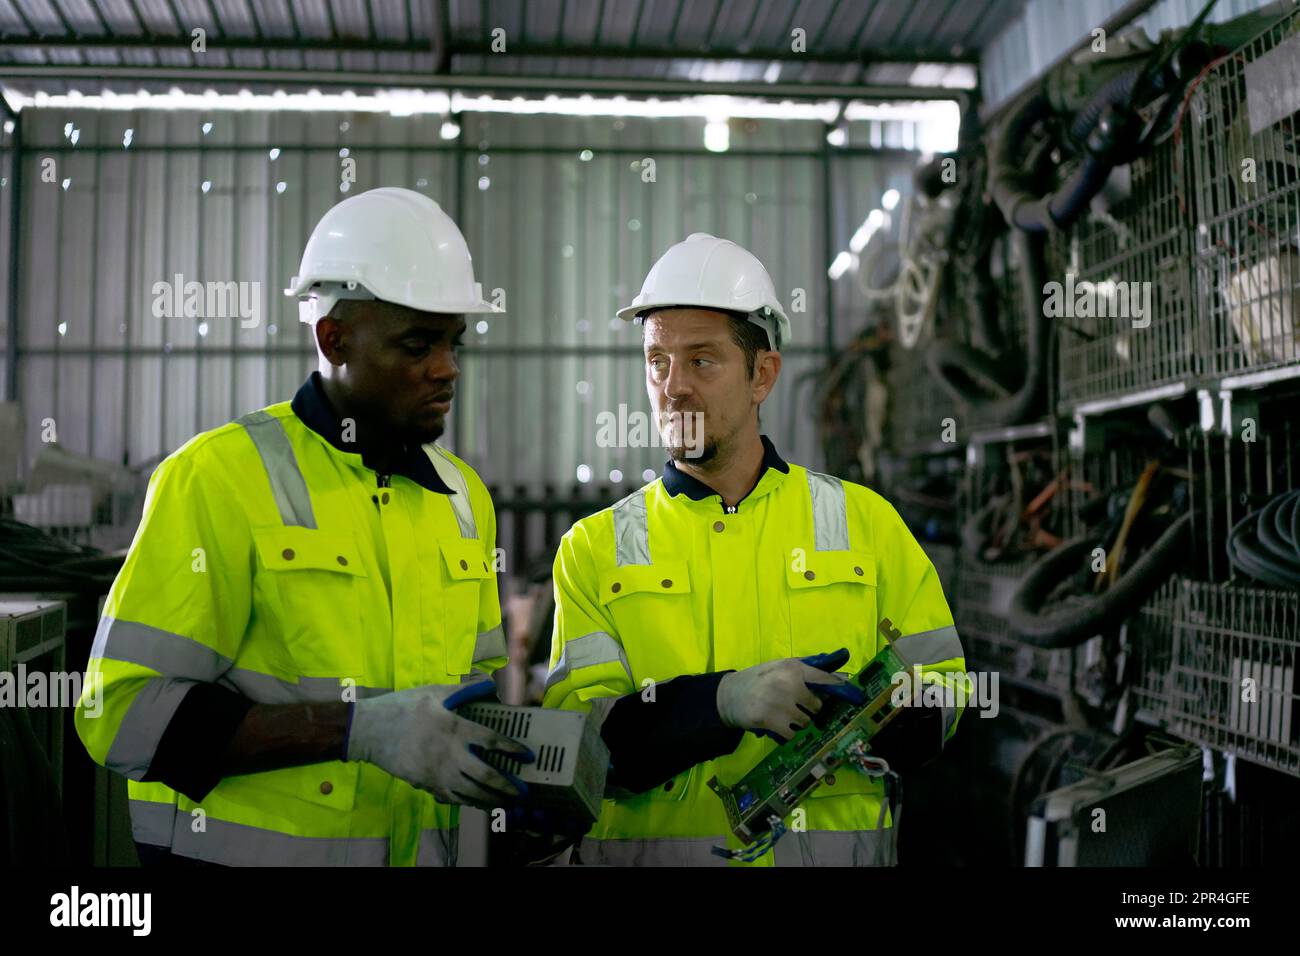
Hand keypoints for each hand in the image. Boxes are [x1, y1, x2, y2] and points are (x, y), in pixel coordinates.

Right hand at [346, 680, 533, 808]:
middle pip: (485, 774)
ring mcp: (437, 771)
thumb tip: (488, 685)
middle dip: (507, 785)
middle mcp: (450, 753)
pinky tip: (479, 803)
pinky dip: (469, 802)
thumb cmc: (403, 707)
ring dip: (491, 799)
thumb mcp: (434, 692)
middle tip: (523, 791)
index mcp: (455, 727)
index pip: (491, 740)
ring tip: (506, 803)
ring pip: (470, 792)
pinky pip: (452, 797)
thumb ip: (463, 691)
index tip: (527, 755)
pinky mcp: (425, 783)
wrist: (370, 730)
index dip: (512, 748)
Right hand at [715, 647, 865, 742]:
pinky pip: (792, 734)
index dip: (841, 689)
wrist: (727, 696)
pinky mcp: (769, 720)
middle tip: (795, 707)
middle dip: (809, 710)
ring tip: (783, 716)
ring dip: (798, 723)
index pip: (825, 679)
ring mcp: (779, 702)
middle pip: (817, 707)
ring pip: (805, 722)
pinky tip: (777, 726)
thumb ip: (804, 669)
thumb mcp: (778, 667)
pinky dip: (787, 734)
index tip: (856, 697)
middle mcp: (788, 683)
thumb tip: (838, 674)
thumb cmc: (757, 680)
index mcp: (792, 667)